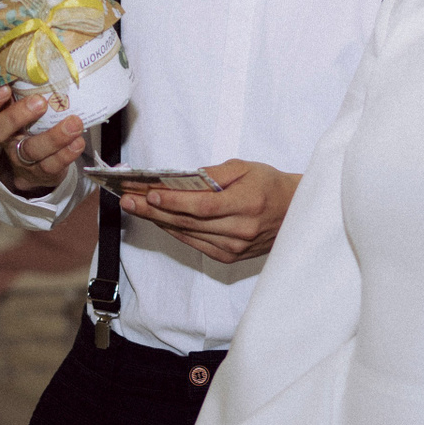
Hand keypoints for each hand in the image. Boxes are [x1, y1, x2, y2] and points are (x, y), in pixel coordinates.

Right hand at [0, 85, 83, 193]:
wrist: (41, 163)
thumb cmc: (33, 119)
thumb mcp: (24, 99)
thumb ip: (24, 75)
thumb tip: (40, 33)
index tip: (4, 89)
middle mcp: (5, 138)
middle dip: (16, 116)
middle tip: (40, 102)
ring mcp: (21, 157)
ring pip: (30, 151)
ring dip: (53, 137)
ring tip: (74, 123)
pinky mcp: (42, 172)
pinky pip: (51, 166)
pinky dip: (66, 154)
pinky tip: (78, 142)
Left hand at [121, 160, 300, 263]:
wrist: (296, 213)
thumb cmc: (270, 186)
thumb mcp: (246, 168)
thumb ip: (214, 173)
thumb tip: (181, 179)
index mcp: (246, 204)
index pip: (202, 205)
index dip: (173, 201)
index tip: (149, 193)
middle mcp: (240, 229)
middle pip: (188, 221)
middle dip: (153, 210)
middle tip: (127, 199)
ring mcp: (234, 247)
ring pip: (188, 234)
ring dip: (158, 221)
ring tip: (134, 207)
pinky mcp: (230, 257)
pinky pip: (195, 244)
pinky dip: (175, 232)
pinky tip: (159, 220)